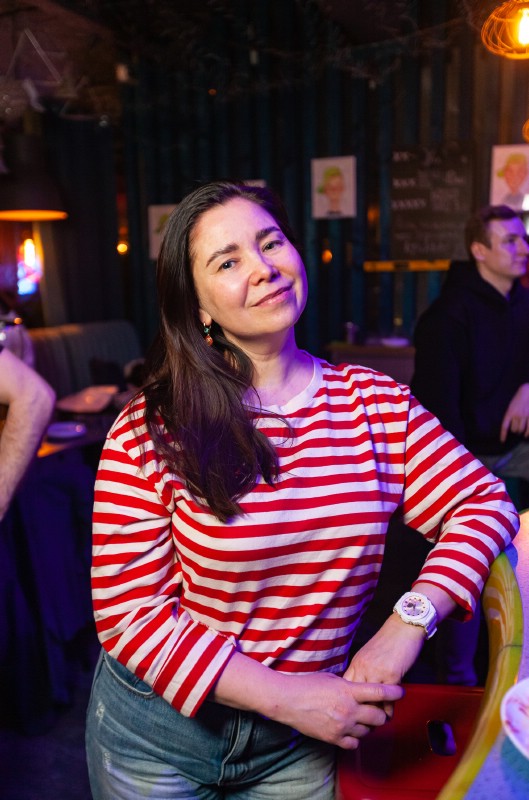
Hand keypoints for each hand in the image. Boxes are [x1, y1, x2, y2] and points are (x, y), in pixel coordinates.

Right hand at [274, 671, 403, 749]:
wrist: (287, 700)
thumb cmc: (307, 685)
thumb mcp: (332, 679)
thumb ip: (349, 685)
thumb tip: (362, 690)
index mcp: (348, 691)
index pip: (379, 693)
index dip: (394, 692)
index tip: (400, 691)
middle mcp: (348, 710)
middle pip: (378, 717)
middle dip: (381, 714)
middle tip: (378, 711)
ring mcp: (341, 726)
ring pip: (368, 732)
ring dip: (368, 726)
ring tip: (360, 719)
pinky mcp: (333, 738)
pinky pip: (354, 743)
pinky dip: (356, 737)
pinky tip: (351, 730)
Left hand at [344, 614, 425, 715]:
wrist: (403, 628)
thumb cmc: (388, 641)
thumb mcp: (369, 655)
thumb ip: (364, 671)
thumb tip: (360, 689)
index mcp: (357, 663)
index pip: (346, 688)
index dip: (348, 702)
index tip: (349, 713)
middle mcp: (363, 668)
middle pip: (356, 697)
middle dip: (358, 712)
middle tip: (362, 724)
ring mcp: (376, 672)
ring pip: (371, 701)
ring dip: (374, 714)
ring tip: (375, 724)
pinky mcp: (392, 675)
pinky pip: (388, 699)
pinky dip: (389, 709)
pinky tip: (389, 715)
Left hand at [501, 384, 528, 441]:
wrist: (527, 391)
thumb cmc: (519, 399)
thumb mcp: (511, 406)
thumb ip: (511, 415)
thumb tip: (510, 426)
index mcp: (509, 412)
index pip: (504, 426)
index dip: (503, 434)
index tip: (502, 441)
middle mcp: (517, 415)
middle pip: (514, 429)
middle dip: (515, 431)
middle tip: (517, 429)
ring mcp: (524, 416)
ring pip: (521, 430)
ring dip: (521, 432)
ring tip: (522, 432)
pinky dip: (527, 433)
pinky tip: (526, 435)